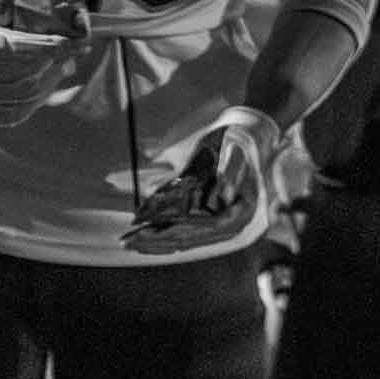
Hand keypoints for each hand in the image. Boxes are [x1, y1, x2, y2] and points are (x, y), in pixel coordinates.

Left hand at [123, 107, 283, 255]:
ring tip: (130, 243)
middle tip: (129, 243)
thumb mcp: (239, 149)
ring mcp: (216, 224)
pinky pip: (181, 231)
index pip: (201, 229)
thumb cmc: (243, 140)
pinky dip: (162, 232)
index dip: (173, 232)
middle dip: (156, 241)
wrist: (250, 135)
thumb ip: (233, 171)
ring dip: (155, 242)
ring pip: (182, 240)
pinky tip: (143, 235)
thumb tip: (223, 196)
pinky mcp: (205, 218)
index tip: (149, 233)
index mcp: (237, 214)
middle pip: (187, 240)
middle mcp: (227, 225)